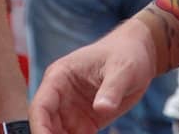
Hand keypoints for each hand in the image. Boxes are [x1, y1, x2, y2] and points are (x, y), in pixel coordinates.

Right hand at [31, 17, 160, 133]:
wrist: (139, 54)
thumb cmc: (126, 52)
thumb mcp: (123, 68)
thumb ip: (112, 88)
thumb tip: (102, 109)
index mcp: (60, 76)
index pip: (40, 107)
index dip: (39, 128)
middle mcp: (60, 95)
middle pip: (45, 125)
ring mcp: (71, 110)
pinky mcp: (84, 122)